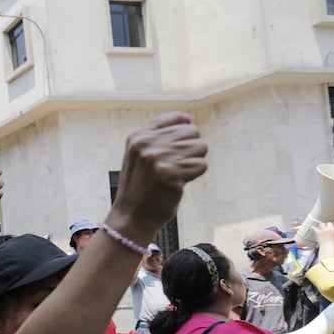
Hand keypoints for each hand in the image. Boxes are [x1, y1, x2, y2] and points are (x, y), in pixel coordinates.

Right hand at [111, 112, 206, 235]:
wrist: (131, 216)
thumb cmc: (141, 185)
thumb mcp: (140, 154)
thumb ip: (161, 134)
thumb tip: (190, 118)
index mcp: (139, 136)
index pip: (178, 118)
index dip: (182, 133)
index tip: (172, 150)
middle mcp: (147, 144)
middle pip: (192, 132)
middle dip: (189, 149)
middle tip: (174, 165)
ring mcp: (159, 159)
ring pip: (200, 147)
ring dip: (193, 162)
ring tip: (176, 173)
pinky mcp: (172, 175)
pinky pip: (202, 165)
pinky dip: (194, 175)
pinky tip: (178, 183)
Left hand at [313, 222, 333, 248]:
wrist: (328, 249)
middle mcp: (330, 229)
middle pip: (329, 223)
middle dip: (329, 225)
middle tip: (329, 227)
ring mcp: (323, 231)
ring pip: (322, 224)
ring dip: (322, 225)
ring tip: (322, 226)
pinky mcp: (319, 233)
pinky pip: (315, 229)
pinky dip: (313, 227)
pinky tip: (312, 226)